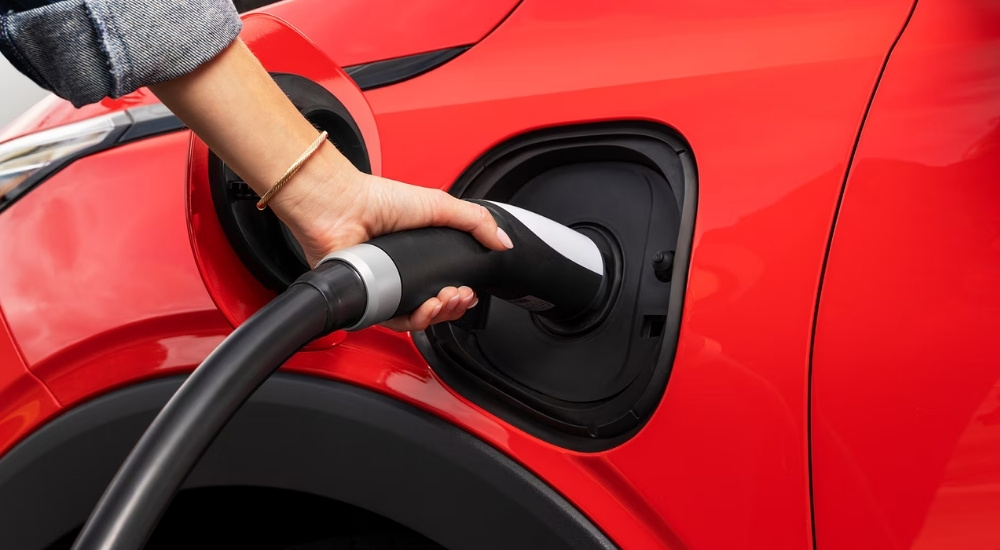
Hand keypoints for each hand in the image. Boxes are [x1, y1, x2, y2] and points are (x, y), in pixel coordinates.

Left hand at [149, 39, 510, 330]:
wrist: (342, 209)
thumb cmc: (378, 200)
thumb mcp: (440, 205)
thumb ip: (476, 222)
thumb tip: (504, 242)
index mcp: (421, 254)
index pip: (450, 284)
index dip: (464, 293)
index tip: (471, 289)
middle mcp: (404, 274)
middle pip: (439, 307)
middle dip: (455, 306)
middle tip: (460, 295)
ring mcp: (386, 289)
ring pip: (419, 320)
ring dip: (438, 316)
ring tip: (444, 300)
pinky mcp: (368, 301)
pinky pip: (394, 323)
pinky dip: (413, 321)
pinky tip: (424, 309)